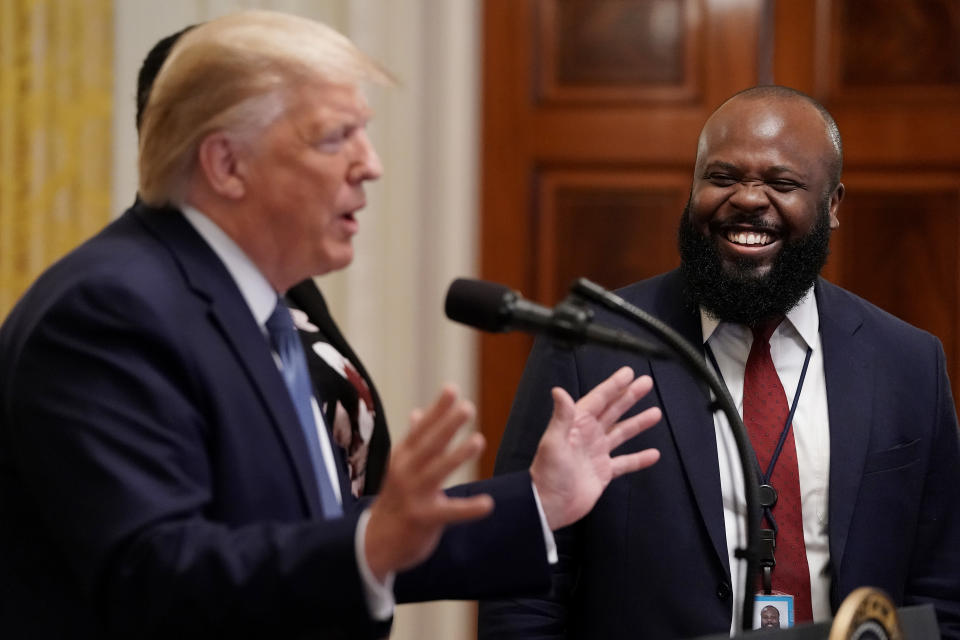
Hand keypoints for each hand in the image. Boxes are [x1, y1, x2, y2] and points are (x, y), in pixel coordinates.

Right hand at [364, 385, 493, 582]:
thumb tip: (417, 412)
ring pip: (437, 471)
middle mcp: (406, 472)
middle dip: (447, 424)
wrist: (374, 543)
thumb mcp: (400, 468)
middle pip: (429, 445)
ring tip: (479, 440)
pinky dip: (468, 508)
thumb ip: (414, 440)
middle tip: (467, 407)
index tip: (452, 388)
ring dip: (457, 455)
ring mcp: (413, 495)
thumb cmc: (395, 500)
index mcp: (403, 458)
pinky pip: (449, 512)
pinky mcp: (423, 519)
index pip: (421, 429)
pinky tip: (487, 503)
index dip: (437, 409)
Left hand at [530, 366, 660, 529]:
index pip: (598, 399)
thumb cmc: (547, 474)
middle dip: (629, 396)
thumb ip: (561, 417)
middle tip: (646, 383)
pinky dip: (639, 459)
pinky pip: (625, 462)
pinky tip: (653, 454)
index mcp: (577, 425)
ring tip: (656, 413)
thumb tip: (558, 391)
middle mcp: (588, 435)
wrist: (549, 506)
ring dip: (638, 423)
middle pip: (613, 411)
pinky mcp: (603, 472)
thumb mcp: (553, 442)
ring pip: (621, 433)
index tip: (628, 373)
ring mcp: (597, 453)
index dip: (613, 385)